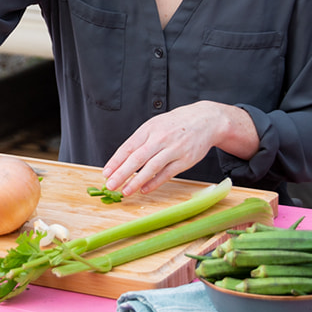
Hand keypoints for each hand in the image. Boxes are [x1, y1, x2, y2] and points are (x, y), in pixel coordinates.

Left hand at [100, 101, 257, 197]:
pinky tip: (144, 190)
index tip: (106, 173)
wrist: (205, 120)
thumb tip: (121, 160)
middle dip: (121, 173)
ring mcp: (174, 149)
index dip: (115, 161)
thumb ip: (140, 140)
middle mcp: (160, 138)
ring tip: (125, 191)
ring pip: (151, 168)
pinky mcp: (185, 160)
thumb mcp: (155, 125)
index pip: (128, 147)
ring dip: (136, 181)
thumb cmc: (176, 124)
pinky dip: (154, 183)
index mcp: (149, 128)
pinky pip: (167, 174)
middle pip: (137, 159)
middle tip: (111, 185)